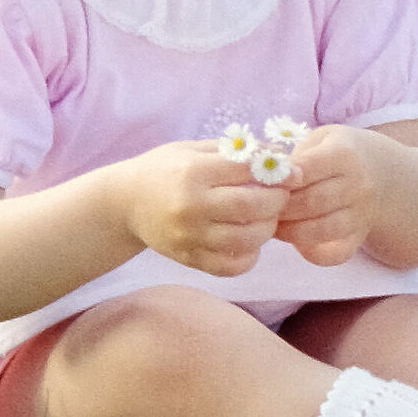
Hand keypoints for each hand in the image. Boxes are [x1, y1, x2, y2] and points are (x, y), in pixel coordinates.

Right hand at [120, 141, 285, 276]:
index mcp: (194, 171)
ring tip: (266, 218)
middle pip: (250, 206)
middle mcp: (192, 205)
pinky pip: (230, 266)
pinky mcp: (189, 258)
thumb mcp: (193, 149)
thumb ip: (235, 152)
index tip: (292, 174)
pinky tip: (249, 242)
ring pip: (246, 240)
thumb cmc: (163, 170)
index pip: (247, 171)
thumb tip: (278, 153)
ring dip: (267, 229)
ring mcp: (189, 236)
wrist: (124, 204)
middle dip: (277, 201)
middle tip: (282, 196)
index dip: (276, 172)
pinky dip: (249, 257)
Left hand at [272, 126, 379, 266]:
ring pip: (321, 230)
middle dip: (280, 207)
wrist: (382, 172)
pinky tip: (297, 242)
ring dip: (290, 231)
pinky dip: (313, 253)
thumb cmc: (339, 151)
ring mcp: (361, 214)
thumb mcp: (321, 139)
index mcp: (344, 154)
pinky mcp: (359, 236)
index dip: (282, 177)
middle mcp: (357, 185)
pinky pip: (336, 254)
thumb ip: (297, 154)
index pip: (307, 168)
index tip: (264, 181)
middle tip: (261, 207)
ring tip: (273, 224)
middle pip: (312, 202)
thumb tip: (268, 175)